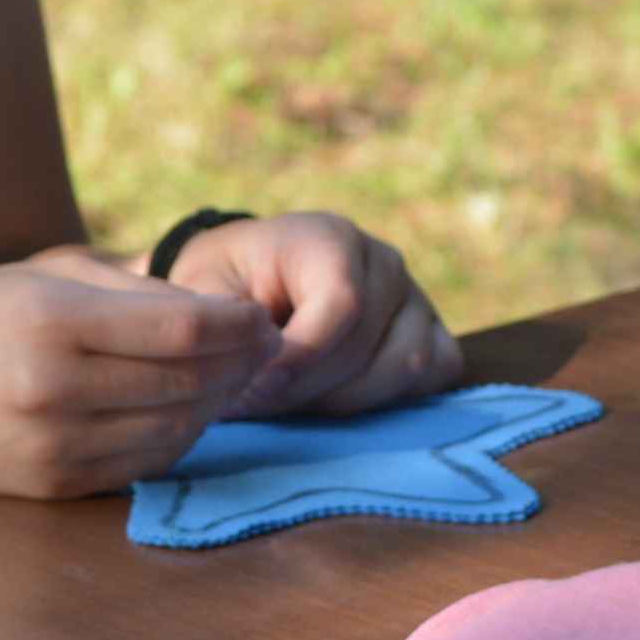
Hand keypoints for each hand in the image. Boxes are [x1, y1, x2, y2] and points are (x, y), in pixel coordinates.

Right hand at [0, 262, 279, 498]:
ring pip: (175, 431)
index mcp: (52, 323)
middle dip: (240, 365)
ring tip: (231, 381)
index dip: (239, 325)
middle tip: (262, 350)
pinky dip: (177, 439)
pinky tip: (186, 414)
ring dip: (216, 407)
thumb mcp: (40, 275)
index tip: (260, 318)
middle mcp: (54, 390)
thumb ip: (129, 288)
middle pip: (188, 382)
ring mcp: (53, 446)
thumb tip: (219, 310)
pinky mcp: (53, 487)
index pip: (183, 328)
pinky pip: (143, 465)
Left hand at [163, 211, 460, 417]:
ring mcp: (414, 297)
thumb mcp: (204, 296)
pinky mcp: (431, 331)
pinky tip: (337, 397)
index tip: (257, 386)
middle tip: (257, 400)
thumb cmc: (222, 291)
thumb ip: (228, 327)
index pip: (342, 305)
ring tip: (291, 399)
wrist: (246, 286)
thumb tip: (265, 370)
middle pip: (366, 346)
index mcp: (329, 239)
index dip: (300, 358)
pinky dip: (391, 397)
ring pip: (404, 366)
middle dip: (306, 388)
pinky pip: (435, 372)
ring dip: (342, 400)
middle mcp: (382, 261)